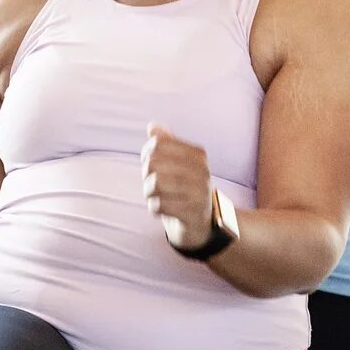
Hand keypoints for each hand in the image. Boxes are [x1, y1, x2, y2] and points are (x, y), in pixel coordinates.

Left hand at [139, 124, 215, 251]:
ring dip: (149, 193)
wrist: (202, 223)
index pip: (157, 144)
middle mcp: (203, 171)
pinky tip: (162, 209)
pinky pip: (159, 205)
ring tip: (157, 197)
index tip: (152, 165)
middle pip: (153, 163)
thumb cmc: (185, 189)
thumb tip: (152, 126)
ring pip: (155, 185)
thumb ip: (166, 143)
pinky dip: (154, 208)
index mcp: (198, 155)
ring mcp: (200, 193)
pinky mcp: (193, 214)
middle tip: (153, 185)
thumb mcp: (177, 163)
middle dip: (146, 175)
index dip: (146, 154)